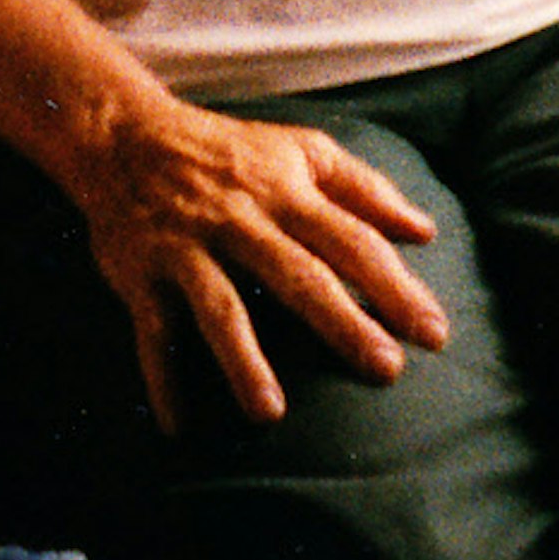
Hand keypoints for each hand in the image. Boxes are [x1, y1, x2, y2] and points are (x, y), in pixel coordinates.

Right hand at [65, 95, 446, 433]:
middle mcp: (240, 218)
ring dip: (243, 359)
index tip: (434, 332)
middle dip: (343, 322)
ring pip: (220, 306)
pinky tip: (178, 425)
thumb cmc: (229, 152)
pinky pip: (151, 330)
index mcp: (285, 191)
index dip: (395, 285)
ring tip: (271, 413)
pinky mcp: (141, 271)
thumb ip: (365, 189)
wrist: (124, 134)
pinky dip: (161, 377)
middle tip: (386, 368)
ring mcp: (187, 246)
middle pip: (298, 274)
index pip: (351, 239)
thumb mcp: (300, 151)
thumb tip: (426, 230)